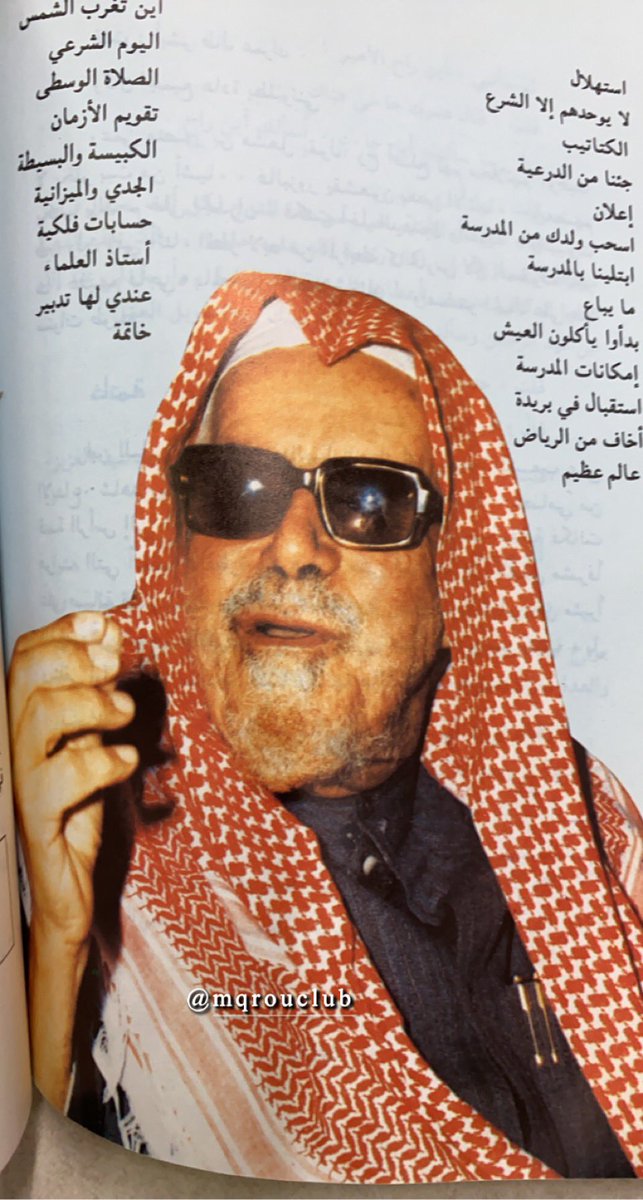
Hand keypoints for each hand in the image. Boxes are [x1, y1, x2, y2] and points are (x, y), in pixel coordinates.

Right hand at [8, 611, 137, 949]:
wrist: (67, 885)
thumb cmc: (76, 807)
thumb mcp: (90, 736)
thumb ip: (95, 688)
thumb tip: (109, 631)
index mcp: (18, 717)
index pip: (24, 654)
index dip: (63, 631)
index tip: (104, 625)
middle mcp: (7, 743)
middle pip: (25, 675)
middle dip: (77, 659)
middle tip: (115, 667)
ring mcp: (15, 780)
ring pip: (40, 717)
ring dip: (93, 705)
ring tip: (125, 714)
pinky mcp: (33, 818)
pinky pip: (63, 777)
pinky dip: (105, 761)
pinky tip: (126, 763)